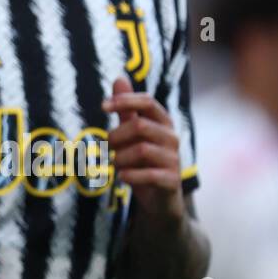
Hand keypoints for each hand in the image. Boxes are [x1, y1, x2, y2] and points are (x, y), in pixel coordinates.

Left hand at [103, 76, 185, 222]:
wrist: (159, 200)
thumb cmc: (143, 162)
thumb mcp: (132, 134)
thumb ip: (126, 109)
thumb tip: (119, 78)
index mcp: (163, 123)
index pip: (148, 101)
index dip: (125, 100)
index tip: (102, 106)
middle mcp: (172, 138)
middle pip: (140, 126)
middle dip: (116, 136)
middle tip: (107, 147)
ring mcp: (174, 160)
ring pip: (142, 150)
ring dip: (120, 157)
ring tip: (115, 164)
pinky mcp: (172, 181)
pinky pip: (150, 175)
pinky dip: (130, 175)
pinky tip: (122, 177)